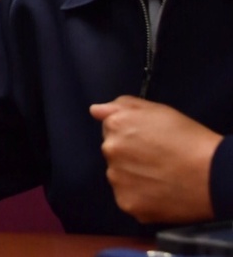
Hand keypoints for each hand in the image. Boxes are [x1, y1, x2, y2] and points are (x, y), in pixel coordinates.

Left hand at [91, 95, 221, 223]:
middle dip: (129, 155)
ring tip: (161, 176)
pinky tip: (160, 192)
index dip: (130, 134)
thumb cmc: (189, 139)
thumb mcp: (158, 110)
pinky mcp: (126, 203)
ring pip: (119, 176)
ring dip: (132, 177)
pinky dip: (140, 197)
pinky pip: (128, 198)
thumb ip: (123, 106)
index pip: (110, 128)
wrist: (213, 175)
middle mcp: (109, 150)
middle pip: (113, 153)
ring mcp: (116, 179)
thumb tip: (96, 110)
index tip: (148, 140)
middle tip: (157, 159)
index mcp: (115, 125)